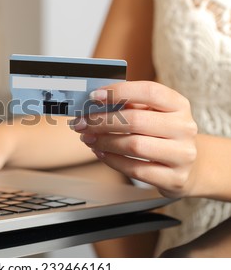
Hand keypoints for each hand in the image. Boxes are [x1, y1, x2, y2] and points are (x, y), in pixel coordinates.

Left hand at [71, 81, 197, 197]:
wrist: (188, 167)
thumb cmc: (162, 135)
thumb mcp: (153, 114)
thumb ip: (129, 105)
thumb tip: (95, 102)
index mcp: (179, 105)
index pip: (149, 92)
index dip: (119, 92)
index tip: (93, 96)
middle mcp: (184, 128)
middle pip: (136, 120)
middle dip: (101, 121)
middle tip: (82, 123)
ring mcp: (182, 155)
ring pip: (134, 146)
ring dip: (103, 142)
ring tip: (88, 138)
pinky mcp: (174, 178)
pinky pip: (135, 169)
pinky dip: (112, 160)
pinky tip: (101, 153)